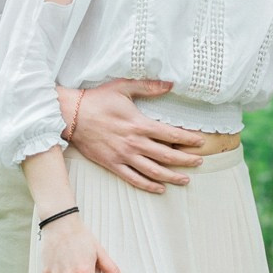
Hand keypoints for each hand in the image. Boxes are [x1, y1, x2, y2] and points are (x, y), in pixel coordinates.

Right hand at [60, 79, 204, 192]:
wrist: (72, 116)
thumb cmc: (98, 99)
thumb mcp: (124, 87)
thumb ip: (148, 86)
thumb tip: (170, 84)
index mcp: (139, 123)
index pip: (170, 134)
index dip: (187, 139)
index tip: (200, 142)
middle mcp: (134, 142)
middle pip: (166, 155)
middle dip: (185, 160)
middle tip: (199, 162)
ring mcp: (123, 156)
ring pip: (153, 170)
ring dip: (171, 176)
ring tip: (185, 179)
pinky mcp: (112, 164)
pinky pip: (133, 178)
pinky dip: (148, 185)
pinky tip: (159, 188)